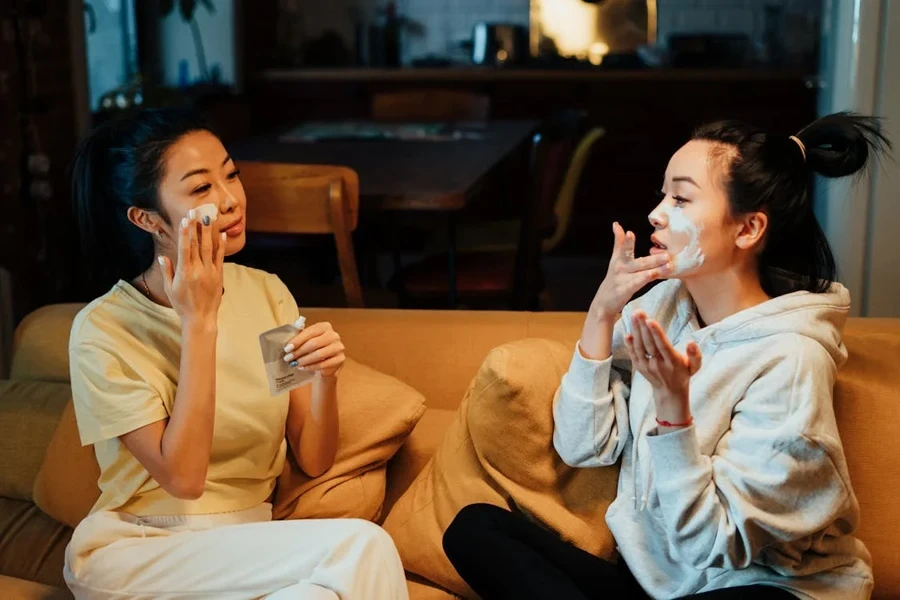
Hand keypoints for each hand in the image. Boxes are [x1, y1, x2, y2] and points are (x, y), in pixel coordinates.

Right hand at [160, 212, 225, 327]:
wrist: (200, 318)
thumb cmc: (182, 304)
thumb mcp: (170, 288)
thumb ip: (168, 271)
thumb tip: (163, 256)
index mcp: (184, 272)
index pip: (185, 248)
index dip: (185, 233)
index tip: (185, 219)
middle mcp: (198, 270)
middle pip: (198, 244)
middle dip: (196, 226)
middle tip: (196, 211)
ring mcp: (210, 272)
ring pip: (210, 248)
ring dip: (209, 231)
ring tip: (210, 217)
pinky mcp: (219, 276)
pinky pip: (220, 257)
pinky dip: (221, 245)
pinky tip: (222, 234)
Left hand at [283, 321, 345, 377]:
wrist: (328, 363)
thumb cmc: (315, 349)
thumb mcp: (308, 341)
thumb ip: (300, 339)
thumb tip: (287, 345)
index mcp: (325, 326)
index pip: (310, 332)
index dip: (297, 340)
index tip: (286, 349)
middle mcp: (334, 335)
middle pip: (313, 343)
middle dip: (299, 352)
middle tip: (288, 359)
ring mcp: (339, 347)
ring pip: (318, 354)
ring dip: (304, 360)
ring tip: (294, 364)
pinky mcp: (340, 359)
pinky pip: (323, 364)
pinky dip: (311, 367)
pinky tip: (303, 368)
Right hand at [589, 223, 670, 318]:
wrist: (603, 303)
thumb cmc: (615, 279)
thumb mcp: (615, 260)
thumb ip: (619, 243)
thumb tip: (617, 224)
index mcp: (618, 260)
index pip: (622, 248)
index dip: (626, 241)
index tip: (629, 233)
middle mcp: (619, 268)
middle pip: (635, 260)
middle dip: (650, 257)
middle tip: (665, 254)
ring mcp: (622, 279)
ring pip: (641, 271)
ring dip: (655, 267)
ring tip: (667, 262)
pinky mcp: (625, 289)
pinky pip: (639, 283)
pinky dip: (647, 278)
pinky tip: (655, 275)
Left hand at [624, 311, 701, 425]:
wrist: (669, 391)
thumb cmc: (683, 374)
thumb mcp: (694, 367)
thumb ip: (695, 355)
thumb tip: (692, 343)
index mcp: (672, 362)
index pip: (662, 345)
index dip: (656, 333)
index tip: (650, 320)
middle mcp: (658, 364)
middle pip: (649, 343)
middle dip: (643, 327)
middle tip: (639, 312)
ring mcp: (646, 366)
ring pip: (639, 347)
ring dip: (635, 331)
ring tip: (634, 316)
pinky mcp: (639, 367)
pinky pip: (633, 354)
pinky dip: (629, 344)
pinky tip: (627, 332)